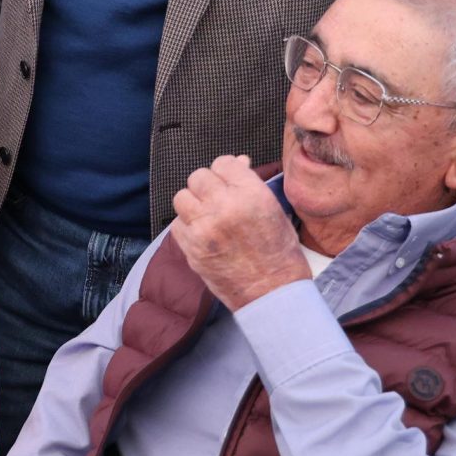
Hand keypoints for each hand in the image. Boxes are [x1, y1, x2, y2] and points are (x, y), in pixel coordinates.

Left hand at [169, 155, 306, 310]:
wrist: (273, 293)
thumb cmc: (279, 252)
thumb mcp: (274, 210)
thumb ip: (250, 185)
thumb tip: (237, 162)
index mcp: (251, 194)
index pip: (223, 163)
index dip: (226, 172)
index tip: (229, 183)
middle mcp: (224, 207)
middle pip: (198, 176)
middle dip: (207, 186)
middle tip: (217, 200)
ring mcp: (204, 228)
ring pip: (182, 197)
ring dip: (192, 204)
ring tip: (207, 216)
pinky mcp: (191, 248)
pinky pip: (176, 224)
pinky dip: (186, 227)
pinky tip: (202, 234)